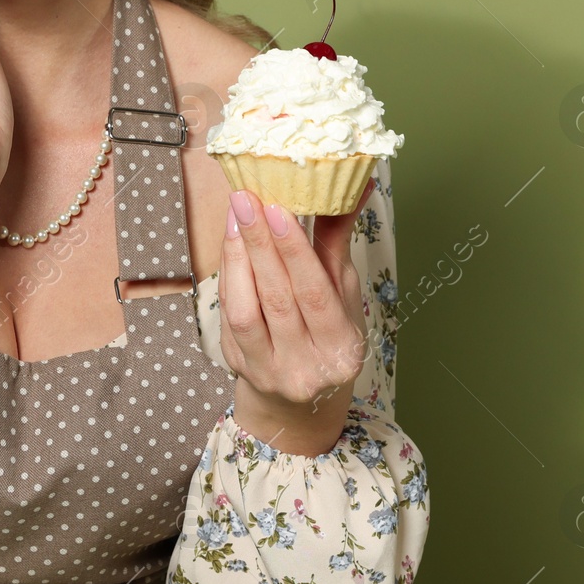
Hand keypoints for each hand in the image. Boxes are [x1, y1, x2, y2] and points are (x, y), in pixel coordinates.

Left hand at [218, 178, 376, 453]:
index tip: (277, 208)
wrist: (299, 397)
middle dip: (259, 244)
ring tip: (235, 217)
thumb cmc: (326, 333)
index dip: (295, 251)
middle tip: (246, 199)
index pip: (315, 294)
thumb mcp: (342, 294)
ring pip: (246, 309)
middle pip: (278, 299)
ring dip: (238, 258)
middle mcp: (307, 366)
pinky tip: (230, 247)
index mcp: (342, 349)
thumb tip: (354, 186)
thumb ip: (338, 243)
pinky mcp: (240, 367)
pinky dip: (228, 277)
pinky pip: (229, 317)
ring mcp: (269, 371)